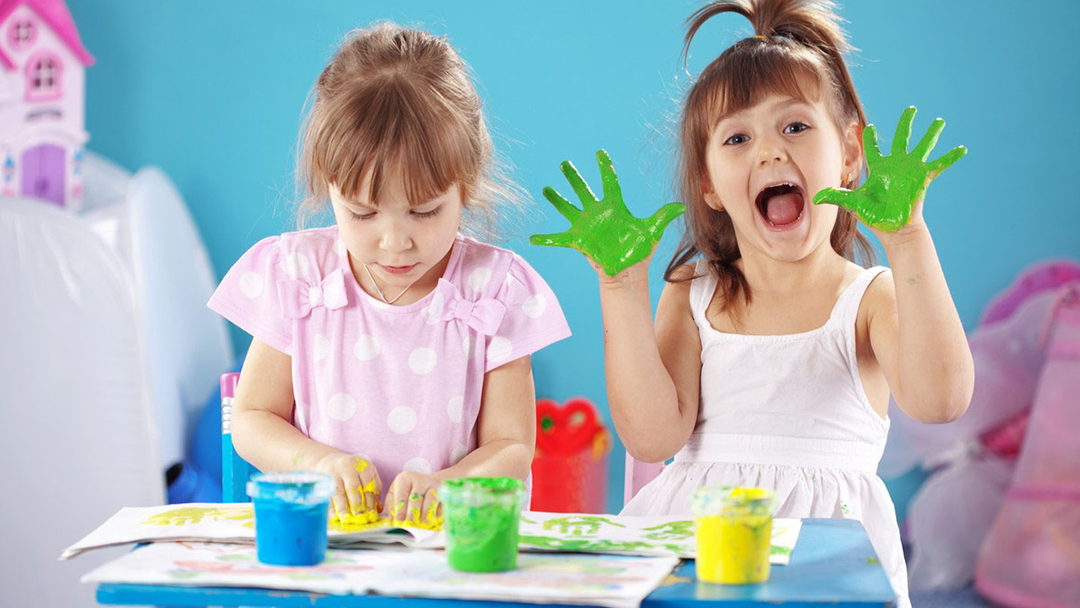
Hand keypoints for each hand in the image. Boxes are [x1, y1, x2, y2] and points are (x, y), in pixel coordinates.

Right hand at [313, 453, 382, 518]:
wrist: (331, 461)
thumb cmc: (354, 471)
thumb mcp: (368, 474)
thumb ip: (375, 490)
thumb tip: (379, 509)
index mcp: (362, 467)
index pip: (368, 486)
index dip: (370, 502)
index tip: (372, 515)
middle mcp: (348, 469)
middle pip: (353, 488)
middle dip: (357, 505)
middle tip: (360, 518)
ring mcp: (334, 474)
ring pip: (339, 492)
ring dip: (343, 507)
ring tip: (346, 519)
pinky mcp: (323, 481)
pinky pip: (327, 495)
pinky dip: (330, 506)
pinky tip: (333, 516)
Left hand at [384, 471, 443, 528]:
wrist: (430, 483)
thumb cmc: (409, 490)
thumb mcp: (396, 492)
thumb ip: (391, 505)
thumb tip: (392, 520)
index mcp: (405, 478)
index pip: (401, 495)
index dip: (400, 510)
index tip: (399, 521)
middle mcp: (420, 479)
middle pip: (415, 499)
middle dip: (411, 514)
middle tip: (409, 525)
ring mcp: (434, 485)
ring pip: (430, 501)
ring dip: (425, 515)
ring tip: (421, 524)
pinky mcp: (444, 492)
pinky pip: (441, 504)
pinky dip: (437, 514)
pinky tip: (432, 520)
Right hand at [530, 149, 684, 275]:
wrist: (627, 272)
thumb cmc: (638, 251)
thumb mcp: (651, 231)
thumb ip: (662, 217)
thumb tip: (682, 206)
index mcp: (614, 207)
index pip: (609, 182)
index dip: (605, 168)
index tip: (600, 153)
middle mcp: (597, 213)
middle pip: (583, 190)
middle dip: (573, 177)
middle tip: (564, 163)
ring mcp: (585, 226)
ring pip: (567, 208)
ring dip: (556, 199)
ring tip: (546, 189)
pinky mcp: (577, 241)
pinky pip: (558, 239)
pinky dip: (545, 239)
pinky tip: (533, 238)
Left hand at [813, 106, 966, 233]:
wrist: (894, 229)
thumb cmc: (874, 217)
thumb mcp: (853, 204)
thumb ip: (835, 197)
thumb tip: (814, 198)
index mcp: (879, 168)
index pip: (872, 149)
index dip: (867, 138)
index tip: (865, 126)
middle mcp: (896, 165)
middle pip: (901, 138)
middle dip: (906, 123)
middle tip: (911, 109)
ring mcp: (911, 170)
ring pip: (923, 146)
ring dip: (931, 133)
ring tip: (939, 121)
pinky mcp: (923, 177)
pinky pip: (940, 165)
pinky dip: (951, 157)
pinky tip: (963, 149)